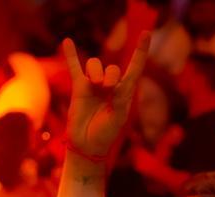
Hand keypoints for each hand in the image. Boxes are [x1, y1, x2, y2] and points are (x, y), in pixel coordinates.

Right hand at [62, 33, 148, 159]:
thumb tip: (115, 85)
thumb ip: (119, 101)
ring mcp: (94, 85)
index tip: (146, 34)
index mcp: (125, 92)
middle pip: (112, 68)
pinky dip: (71, 55)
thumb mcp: (118, 119)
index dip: (140, 52)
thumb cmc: (106, 134)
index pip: (134, 68)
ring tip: (96, 83)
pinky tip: (68, 41)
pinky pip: (75, 67)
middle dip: (110, 75)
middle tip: (107, 87)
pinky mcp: (79, 88)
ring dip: (96, 71)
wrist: (87, 145)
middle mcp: (110, 86)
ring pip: (94, 65)